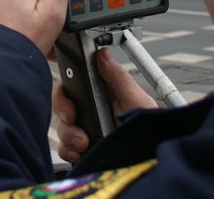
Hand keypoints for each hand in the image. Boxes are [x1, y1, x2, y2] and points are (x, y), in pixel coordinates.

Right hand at [53, 48, 157, 162]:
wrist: (151, 158)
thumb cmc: (149, 127)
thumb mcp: (137, 99)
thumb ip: (118, 77)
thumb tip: (102, 54)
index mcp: (100, 93)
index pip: (71, 85)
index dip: (64, 95)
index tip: (71, 109)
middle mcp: (90, 110)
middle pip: (61, 108)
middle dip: (65, 121)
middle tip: (78, 130)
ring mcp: (85, 130)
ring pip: (61, 129)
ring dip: (68, 138)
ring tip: (84, 145)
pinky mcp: (83, 149)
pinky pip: (64, 149)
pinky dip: (69, 151)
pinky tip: (81, 153)